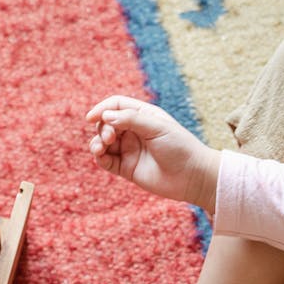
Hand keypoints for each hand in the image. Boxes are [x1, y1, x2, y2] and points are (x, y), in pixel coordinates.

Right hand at [85, 95, 221, 212]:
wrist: (193, 177)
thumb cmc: (180, 147)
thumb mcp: (157, 127)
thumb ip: (131, 119)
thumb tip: (105, 115)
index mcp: (143, 116)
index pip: (116, 105)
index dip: (102, 109)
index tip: (91, 117)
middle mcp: (134, 131)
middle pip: (106, 123)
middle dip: (102, 128)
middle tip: (110, 138)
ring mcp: (129, 150)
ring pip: (103, 142)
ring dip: (97, 143)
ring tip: (101, 148)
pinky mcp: (126, 168)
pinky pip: (106, 161)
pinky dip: (99, 157)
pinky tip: (101, 156)